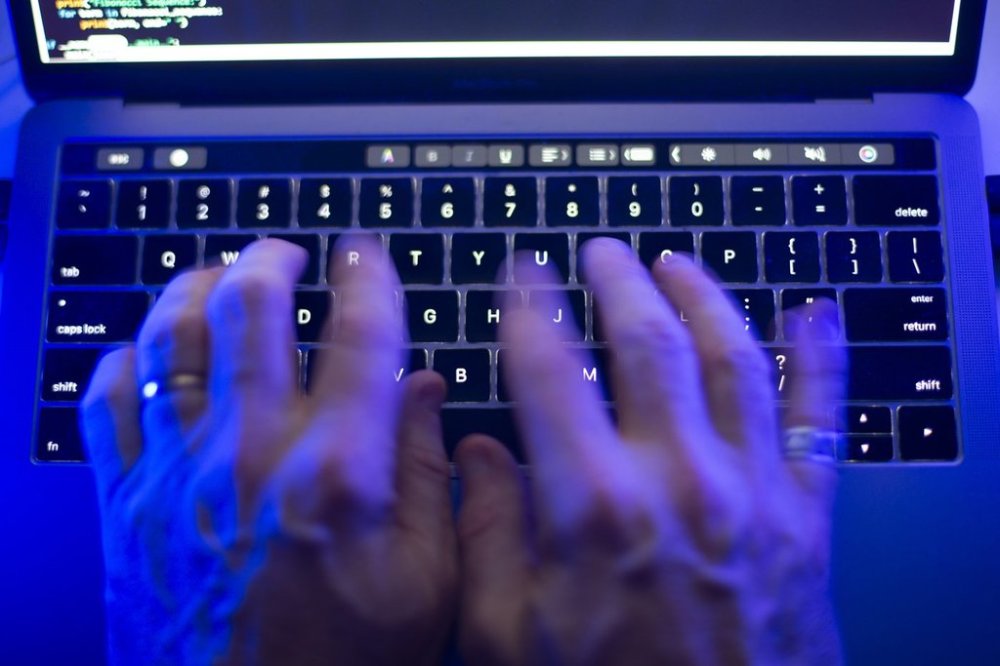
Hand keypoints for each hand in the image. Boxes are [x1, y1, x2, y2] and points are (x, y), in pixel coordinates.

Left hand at [82, 238, 456, 664]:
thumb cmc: (344, 665)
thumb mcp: (426, 583)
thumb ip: (431, 477)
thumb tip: (425, 389)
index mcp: (335, 475)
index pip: (360, 339)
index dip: (368, 279)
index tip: (367, 254)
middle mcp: (249, 457)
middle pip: (249, 311)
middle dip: (270, 261)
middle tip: (286, 252)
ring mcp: (176, 475)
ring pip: (171, 338)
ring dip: (195, 289)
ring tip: (219, 276)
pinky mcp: (126, 504)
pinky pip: (108, 402)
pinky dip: (128, 359)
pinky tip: (152, 351)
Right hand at [456, 240, 844, 665]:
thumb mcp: (506, 635)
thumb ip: (485, 533)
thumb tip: (476, 454)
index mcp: (594, 508)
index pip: (550, 370)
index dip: (531, 307)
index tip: (524, 273)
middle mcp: (679, 481)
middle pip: (647, 343)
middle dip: (619, 281)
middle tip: (602, 251)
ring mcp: (752, 493)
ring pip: (732, 359)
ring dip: (703, 297)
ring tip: (677, 263)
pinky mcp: (807, 517)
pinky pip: (821, 417)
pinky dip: (821, 356)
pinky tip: (813, 312)